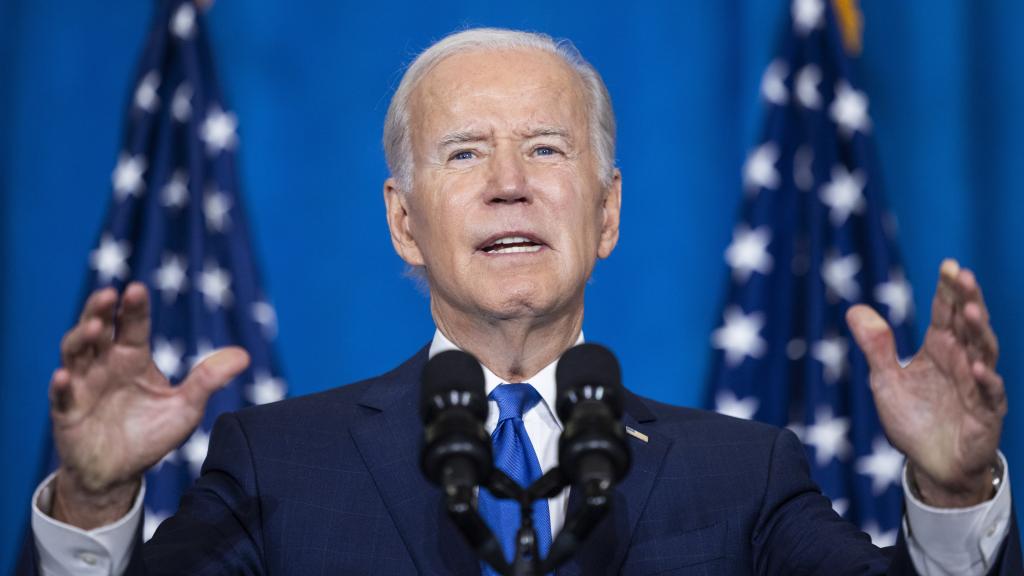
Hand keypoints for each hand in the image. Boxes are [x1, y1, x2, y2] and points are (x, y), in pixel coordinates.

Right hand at [49, 282, 248, 527]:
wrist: (120, 474)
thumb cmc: (151, 434)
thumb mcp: (185, 407)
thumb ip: (208, 380)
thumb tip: (245, 355)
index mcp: (132, 358)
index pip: (132, 326)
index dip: (134, 308)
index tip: (137, 289)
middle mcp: (104, 365)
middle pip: (97, 330)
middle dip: (99, 310)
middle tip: (108, 294)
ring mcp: (82, 386)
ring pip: (74, 353)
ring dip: (80, 338)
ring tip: (94, 327)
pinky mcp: (66, 413)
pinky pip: (60, 396)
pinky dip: (60, 385)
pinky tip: (63, 376)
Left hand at [846, 259, 1004, 507]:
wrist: (930, 464)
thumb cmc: (912, 419)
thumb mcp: (885, 381)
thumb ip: (876, 346)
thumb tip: (854, 309)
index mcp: (940, 349)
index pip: (945, 313)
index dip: (948, 290)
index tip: (949, 265)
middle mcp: (962, 361)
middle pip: (968, 325)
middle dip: (967, 299)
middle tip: (964, 276)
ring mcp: (977, 385)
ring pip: (983, 352)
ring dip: (979, 332)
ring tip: (971, 311)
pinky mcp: (986, 413)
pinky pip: (988, 393)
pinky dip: (984, 380)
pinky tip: (976, 368)